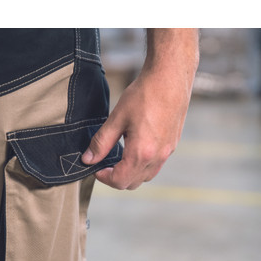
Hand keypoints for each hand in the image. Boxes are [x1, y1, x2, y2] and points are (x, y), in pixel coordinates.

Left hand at [81, 29, 198, 189]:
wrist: (171, 77)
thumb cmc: (144, 94)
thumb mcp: (117, 118)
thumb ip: (101, 142)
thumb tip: (88, 159)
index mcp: (142, 152)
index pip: (120, 181)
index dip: (104, 178)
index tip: (96, 168)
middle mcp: (157, 157)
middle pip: (133, 183)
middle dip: (116, 178)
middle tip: (104, 164)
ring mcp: (167, 152)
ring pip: (145, 176)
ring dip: (130, 173)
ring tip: (119, 157)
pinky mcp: (172, 145)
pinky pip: (155, 165)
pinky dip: (142, 165)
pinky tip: (134, 148)